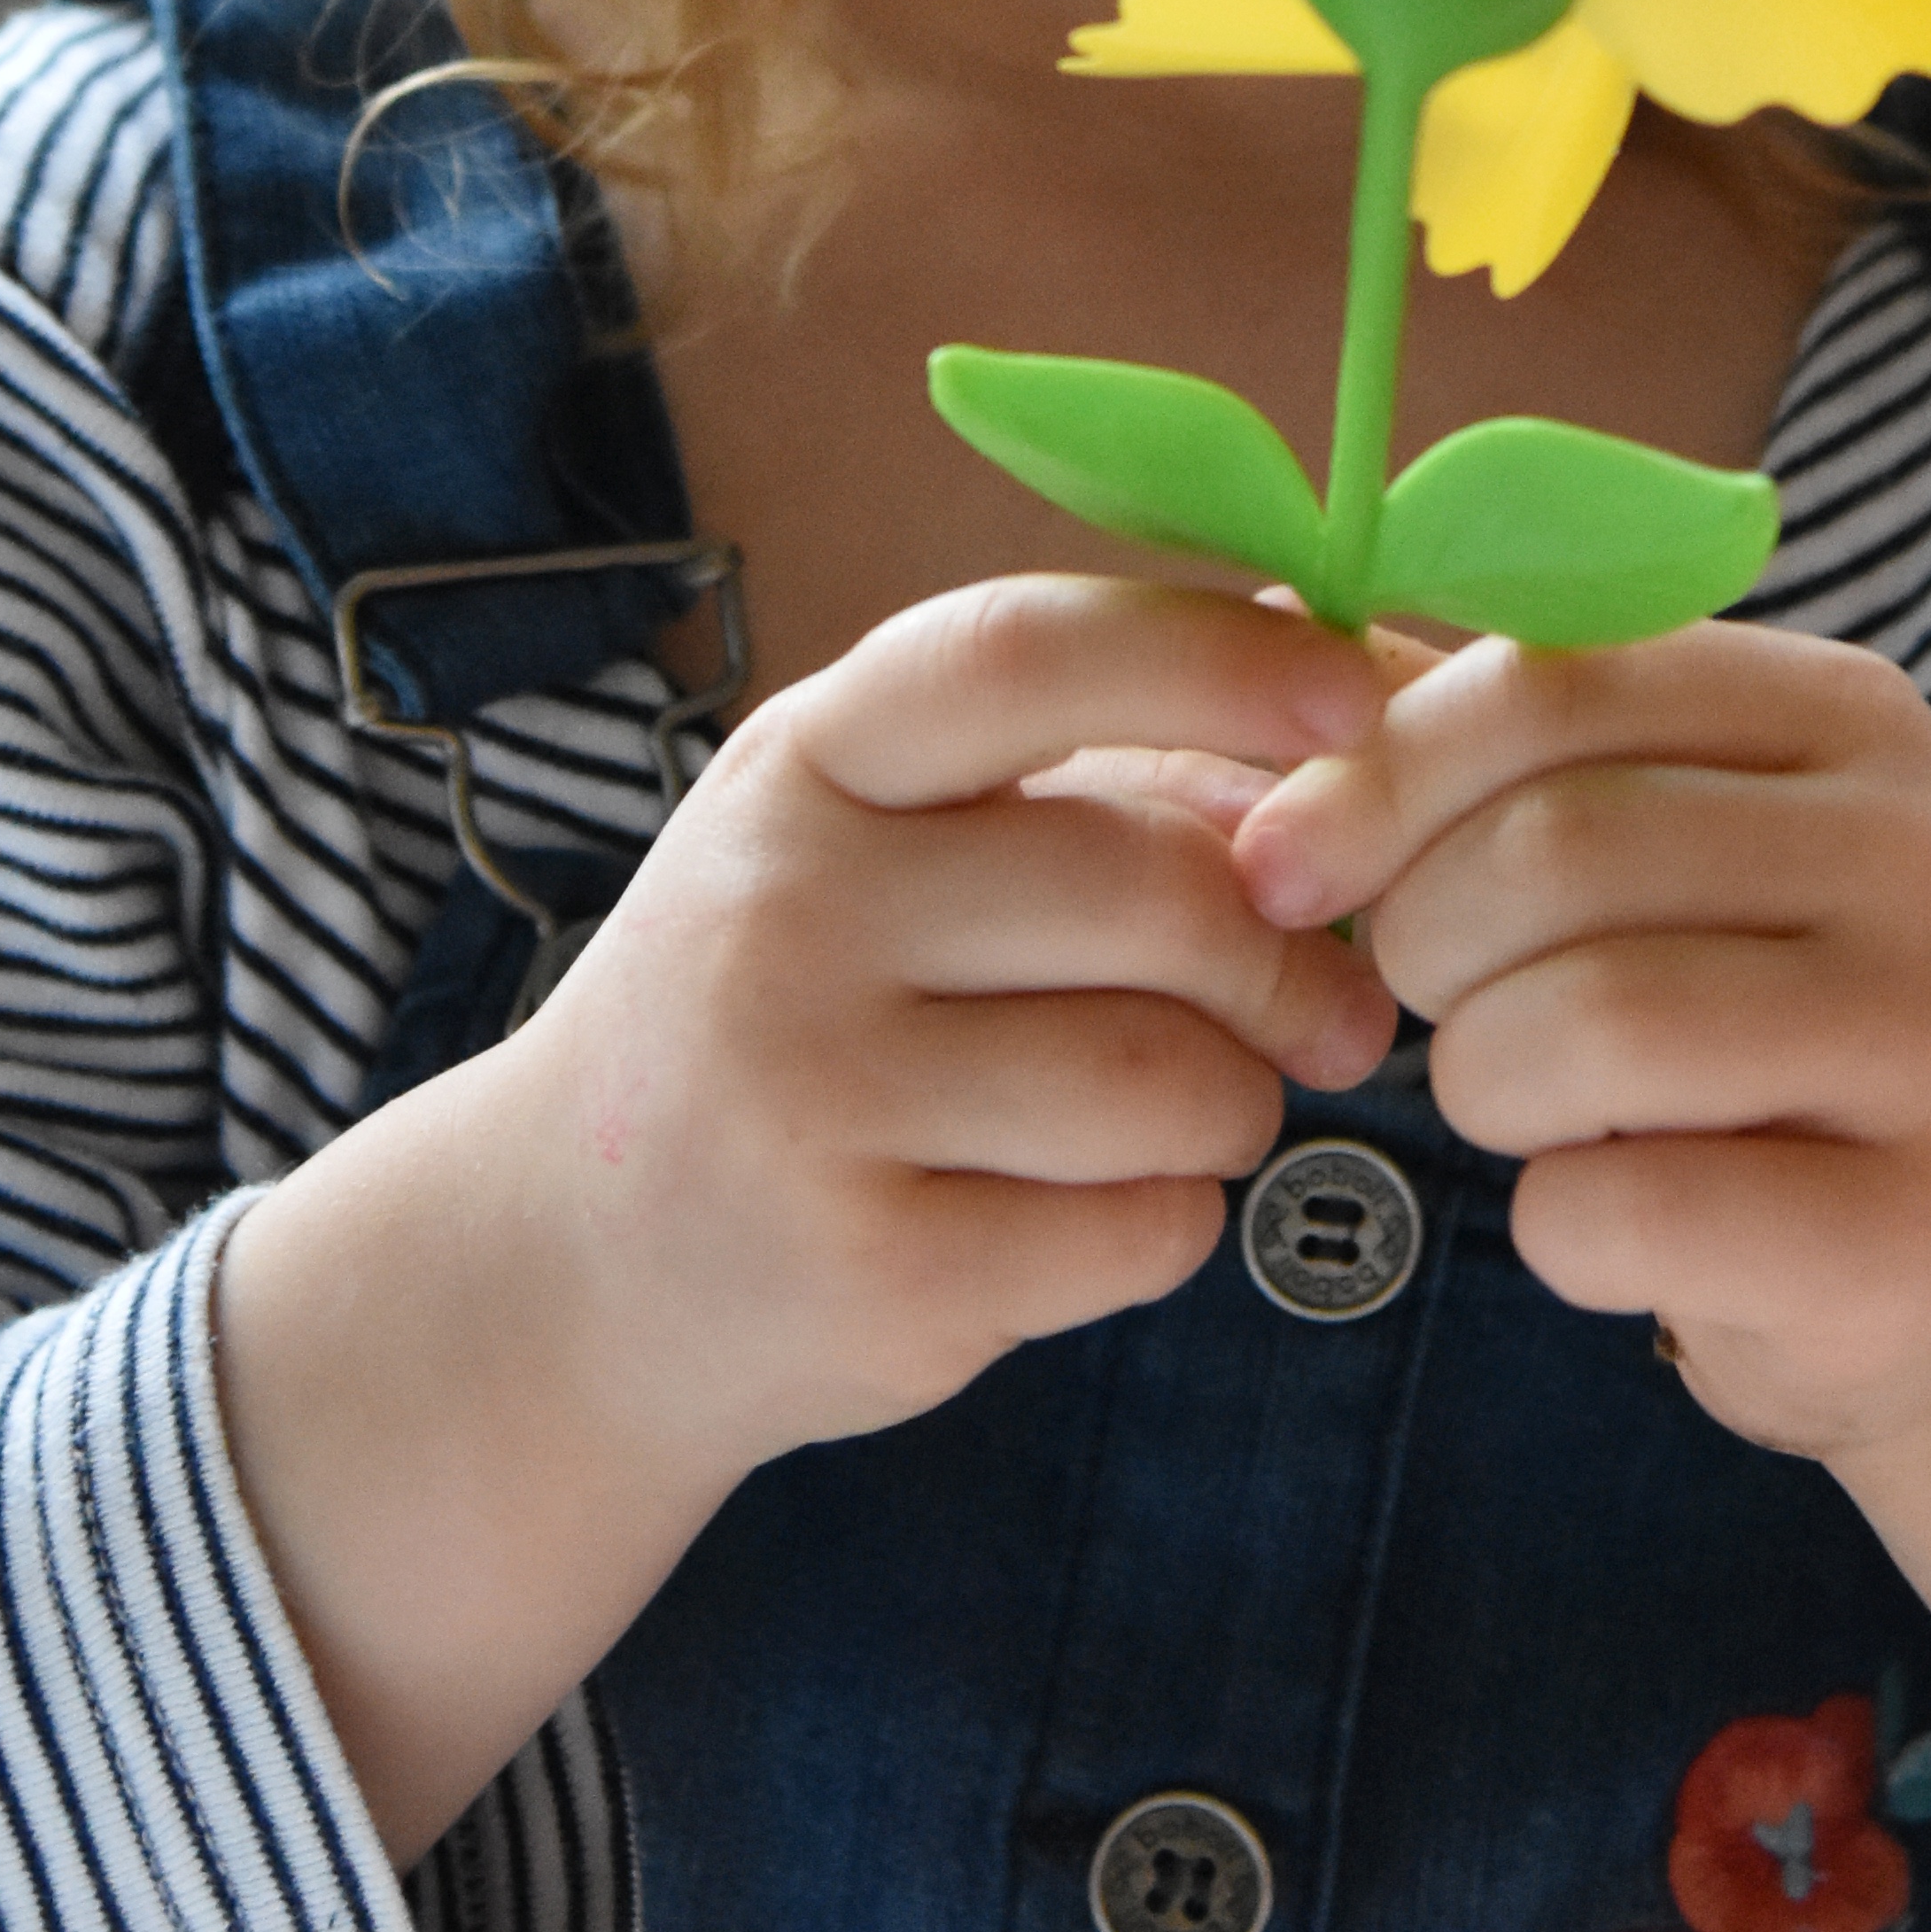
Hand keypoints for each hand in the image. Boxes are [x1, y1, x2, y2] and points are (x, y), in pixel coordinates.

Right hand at [214, 577, 1391, 1856]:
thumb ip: (1102, 776)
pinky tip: (1103, 1208)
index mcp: (805, 762)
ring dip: (1239, 1101)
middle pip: (1155, 892)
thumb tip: (1364, 699)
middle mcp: (787, 912)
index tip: (1358, 695)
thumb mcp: (880, 844)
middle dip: (1284, 958)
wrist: (566, 1262)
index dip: (1214, 662)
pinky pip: (1143, 1231)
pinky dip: (1176, 1220)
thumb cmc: (788, 1011)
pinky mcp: (873, 1280)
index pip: (1026, 651)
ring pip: (1171, 1079)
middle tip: (1325, 1011)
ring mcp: (815, 1103)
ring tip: (1192, 1111)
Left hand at [1228, 620, 1930, 1460]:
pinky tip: (1598, 1216)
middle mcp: (1925, 856)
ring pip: (1588, 1026)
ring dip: (1481, 1081)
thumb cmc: (1733, 1007)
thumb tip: (1275, 616)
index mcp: (1849, 713)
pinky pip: (1623, 1213)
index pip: (1555, 685)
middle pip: (1557, 855)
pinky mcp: (1911, 1235)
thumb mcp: (1635, 835)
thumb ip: (1473, 731)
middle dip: (1424, 946)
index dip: (1376, 777)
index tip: (1279, 868)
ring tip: (1518, 1098)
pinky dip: (1553, 1225)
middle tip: (1440, 1005)